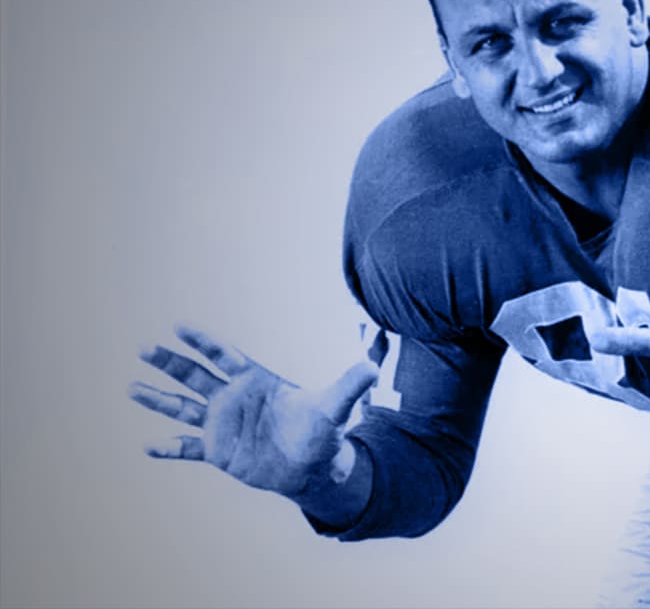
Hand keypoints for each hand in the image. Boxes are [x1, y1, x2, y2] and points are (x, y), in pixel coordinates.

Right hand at [130, 325, 376, 499]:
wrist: (313, 465)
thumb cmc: (322, 431)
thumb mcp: (336, 407)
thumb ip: (350, 385)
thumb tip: (374, 367)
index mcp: (256, 381)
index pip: (225, 356)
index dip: (203, 343)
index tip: (180, 327)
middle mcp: (234, 399)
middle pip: (195, 375)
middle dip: (171, 362)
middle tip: (144, 348)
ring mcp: (223, 424)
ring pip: (184, 407)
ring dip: (159, 399)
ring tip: (132, 388)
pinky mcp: (219, 451)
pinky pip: (189, 448)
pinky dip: (170, 447)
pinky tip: (148, 447)